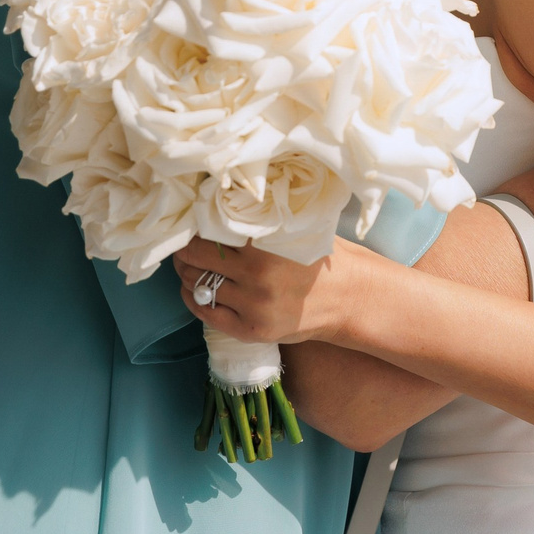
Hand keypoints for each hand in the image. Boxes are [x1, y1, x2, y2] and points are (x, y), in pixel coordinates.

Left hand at [174, 237, 365, 345]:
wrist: (351, 298)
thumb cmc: (320, 257)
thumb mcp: (294, 229)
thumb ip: (259, 221)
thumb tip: (215, 203)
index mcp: (266, 245)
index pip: (209, 232)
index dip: (193, 227)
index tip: (189, 222)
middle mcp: (258, 276)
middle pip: (196, 259)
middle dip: (184, 250)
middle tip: (182, 244)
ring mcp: (254, 306)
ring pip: (198, 285)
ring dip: (187, 274)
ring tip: (188, 265)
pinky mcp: (252, 330)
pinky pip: (206, 313)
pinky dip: (193, 299)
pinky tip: (194, 290)